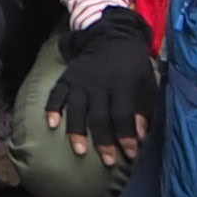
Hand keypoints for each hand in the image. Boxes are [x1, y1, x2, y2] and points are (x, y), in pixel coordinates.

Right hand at [48, 6, 159, 162]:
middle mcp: (99, 83)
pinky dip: (52, 108)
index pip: (123, 114)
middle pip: (100, 115)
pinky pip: (57, 93)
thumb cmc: (133, 64)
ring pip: (78, 108)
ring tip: (78, 150)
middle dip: (104, 140)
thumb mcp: (146, 81)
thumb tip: (141, 134)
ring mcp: (81, 80)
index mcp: (122, 84)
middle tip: (108, 161)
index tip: (130, 155)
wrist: (112, 35)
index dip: (127, 136)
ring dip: (78, 130)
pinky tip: (50, 124)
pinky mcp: (68, 76)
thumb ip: (143, 107)